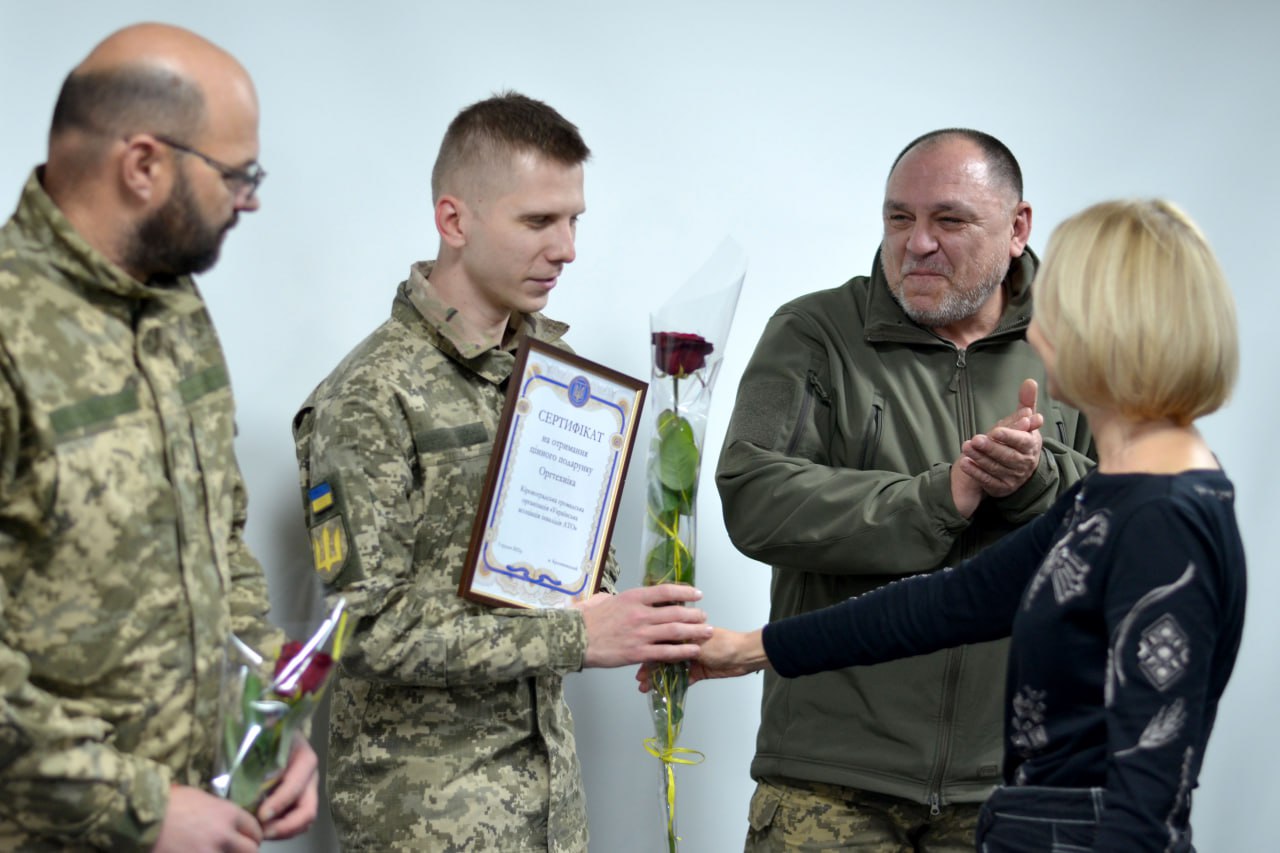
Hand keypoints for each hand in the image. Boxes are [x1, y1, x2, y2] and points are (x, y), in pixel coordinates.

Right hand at [153, 785, 261, 852]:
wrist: (141, 818)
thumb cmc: (168, 802)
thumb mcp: (201, 799)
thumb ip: (219, 813)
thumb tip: (227, 823)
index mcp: (228, 815)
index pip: (254, 830)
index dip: (252, 836)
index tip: (249, 840)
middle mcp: (224, 837)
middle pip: (250, 851)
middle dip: (245, 852)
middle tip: (238, 852)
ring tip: (214, 851)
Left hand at [257, 736, 318, 839]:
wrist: (270, 734)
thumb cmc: (266, 735)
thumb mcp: (266, 736)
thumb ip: (260, 743)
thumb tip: (252, 746)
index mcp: (305, 760)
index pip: (296, 787)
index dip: (279, 803)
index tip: (260, 816)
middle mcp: (310, 779)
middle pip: (307, 811)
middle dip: (285, 827)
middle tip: (262, 833)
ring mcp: (306, 793)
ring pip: (303, 821)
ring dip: (283, 831)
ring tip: (260, 833)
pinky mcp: (297, 803)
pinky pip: (294, 823)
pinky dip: (281, 830)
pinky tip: (263, 828)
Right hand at [575, 584, 711, 667]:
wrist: (574, 639)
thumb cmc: (586, 619)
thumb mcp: (604, 600)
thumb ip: (619, 599)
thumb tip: (623, 598)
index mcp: (632, 597)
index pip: (666, 591)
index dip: (685, 591)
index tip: (697, 593)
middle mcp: (640, 614)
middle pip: (676, 612)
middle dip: (694, 614)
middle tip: (704, 616)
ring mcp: (640, 634)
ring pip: (675, 631)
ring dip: (694, 631)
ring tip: (707, 632)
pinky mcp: (638, 653)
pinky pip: (666, 652)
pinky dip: (682, 651)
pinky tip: (693, 651)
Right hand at [635, 627, 767, 690]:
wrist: (744, 656)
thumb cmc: (723, 644)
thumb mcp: (697, 643)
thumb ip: (678, 645)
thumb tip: (657, 645)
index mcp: (685, 632)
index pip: (662, 639)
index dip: (650, 648)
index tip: (638, 658)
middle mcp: (686, 644)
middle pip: (664, 655)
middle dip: (651, 666)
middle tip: (639, 677)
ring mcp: (692, 659)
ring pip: (670, 668)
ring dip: (659, 677)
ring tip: (646, 687)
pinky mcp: (698, 672)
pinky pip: (682, 678)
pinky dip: (672, 685)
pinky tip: (661, 691)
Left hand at [957, 378, 1043, 498]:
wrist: (1022, 468)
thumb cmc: (1021, 440)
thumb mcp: (1024, 420)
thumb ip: (1026, 402)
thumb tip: (1030, 381)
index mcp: (1031, 445)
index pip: (1022, 442)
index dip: (1010, 437)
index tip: (996, 431)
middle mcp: (1024, 463)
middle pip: (1007, 456)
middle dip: (991, 448)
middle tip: (975, 439)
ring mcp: (1013, 477)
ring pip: (996, 468)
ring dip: (980, 458)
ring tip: (966, 447)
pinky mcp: (1001, 487)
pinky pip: (988, 481)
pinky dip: (976, 472)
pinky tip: (965, 463)